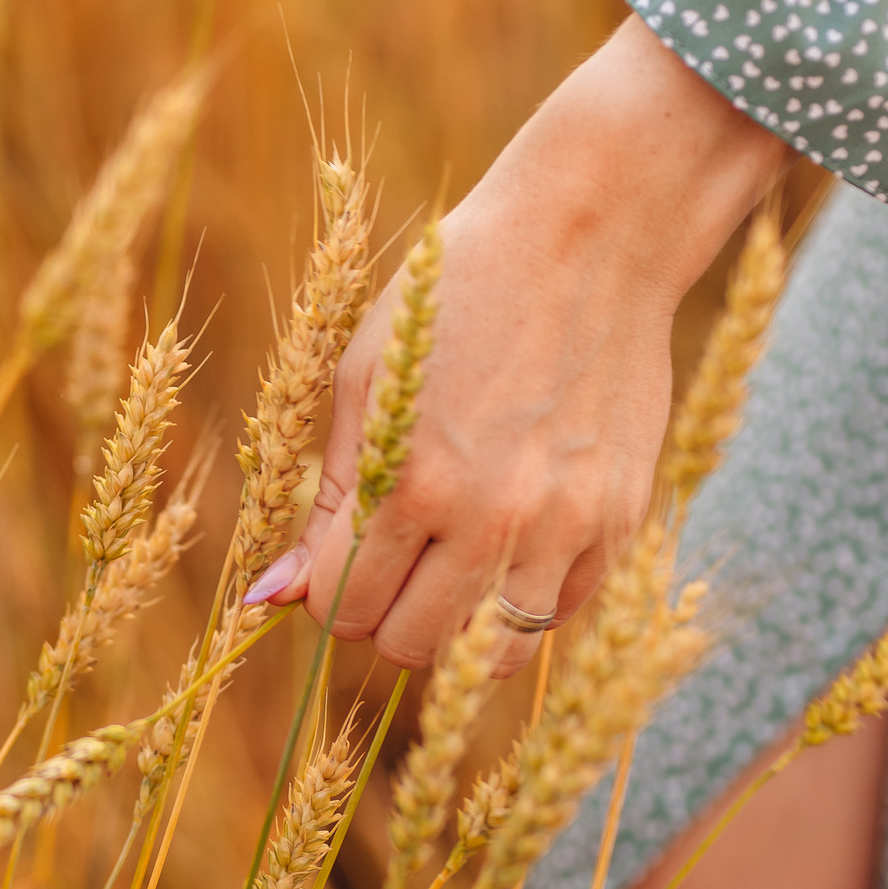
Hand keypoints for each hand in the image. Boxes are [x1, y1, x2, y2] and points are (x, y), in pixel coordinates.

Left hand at [253, 17, 792, 670]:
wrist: (588, 236)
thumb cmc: (454, 293)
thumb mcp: (365, 378)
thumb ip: (325, 499)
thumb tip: (269, 598)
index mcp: (411, 478)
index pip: (342, 604)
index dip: (328, 589)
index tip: (340, 556)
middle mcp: (489, 518)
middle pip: (406, 642)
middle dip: (380, 611)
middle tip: (389, 557)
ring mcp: (562, 527)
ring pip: (482, 652)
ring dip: (450, 621)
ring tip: (446, 562)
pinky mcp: (618, 523)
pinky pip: (554, 617)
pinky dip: (518, 598)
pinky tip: (507, 542)